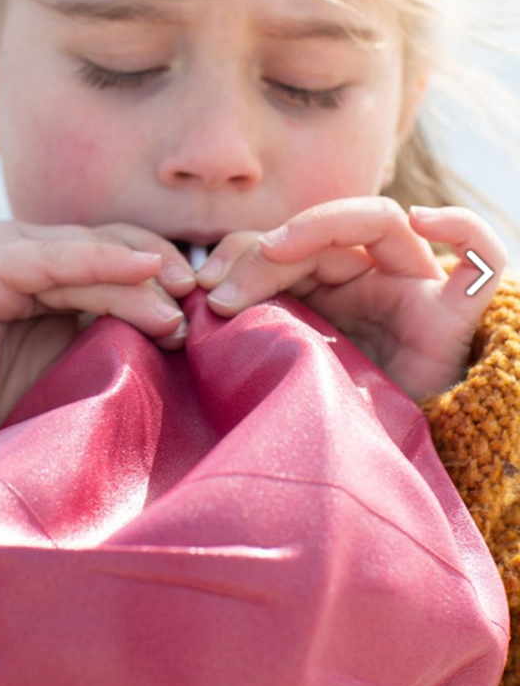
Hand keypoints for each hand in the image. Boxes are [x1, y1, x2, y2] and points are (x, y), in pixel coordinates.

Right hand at [0, 221, 195, 450]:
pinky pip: (50, 259)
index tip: (206, 303)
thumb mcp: (77, 362)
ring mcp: (7, 251)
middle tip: (200, 302)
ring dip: (138, 277)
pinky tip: (140, 270)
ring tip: (177, 310)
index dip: (167, 271)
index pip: (124, 254)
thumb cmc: (5, 403)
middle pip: (115, 245)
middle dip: (163, 270)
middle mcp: (34, 251)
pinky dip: (97, 262)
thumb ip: (118, 335)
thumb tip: (186, 329)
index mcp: (56, 269)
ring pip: (90, 252)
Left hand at [195, 197, 507, 401]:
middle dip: (263, 254)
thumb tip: (206, 299)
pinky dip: (459, 227)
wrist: (379, 465)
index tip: (203, 288)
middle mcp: (368, 280)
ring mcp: (410, 291)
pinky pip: (482, 257)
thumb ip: (256, 323)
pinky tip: (424, 219)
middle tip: (222, 295)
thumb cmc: (325, 412)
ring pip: (378, 223)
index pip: (284, 245)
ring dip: (317, 227)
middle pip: (320, 235)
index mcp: (326, 289)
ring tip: (275, 250)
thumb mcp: (281, 361)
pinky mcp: (452, 317)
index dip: (240, 254)